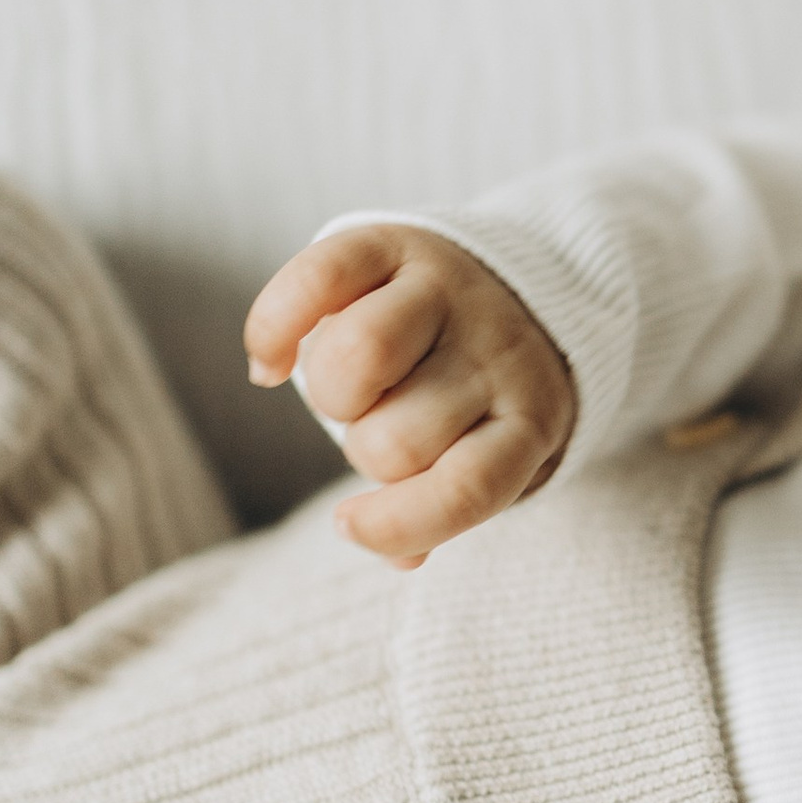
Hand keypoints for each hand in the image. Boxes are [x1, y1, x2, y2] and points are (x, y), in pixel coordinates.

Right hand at [243, 223, 576, 568]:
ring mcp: (446, 290)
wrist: (527, 282)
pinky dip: (274, 330)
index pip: (467, 489)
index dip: (397, 524)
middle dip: (366, 451)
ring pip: (358, 358)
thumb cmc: (487, 397)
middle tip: (382, 426)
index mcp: (529, 418)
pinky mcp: (394, 242)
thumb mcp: (495, 457)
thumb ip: (448, 507)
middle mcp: (495, 350)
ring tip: (350, 390)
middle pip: (395, 439)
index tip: (351, 523)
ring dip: (331, 395)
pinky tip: (272, 366)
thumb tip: (401, 560)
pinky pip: (315, 279)